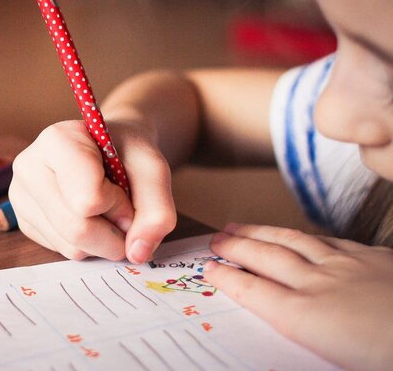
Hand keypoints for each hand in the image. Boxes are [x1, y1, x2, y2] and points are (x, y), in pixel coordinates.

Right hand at [9, 119, 175, 262]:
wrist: (112, 147)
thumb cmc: (128, 152)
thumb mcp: (153, 170)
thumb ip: (157, 209)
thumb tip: (137, 253)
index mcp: (57, 140)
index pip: (88, 199)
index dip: (119, 205)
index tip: (125, 188)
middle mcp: (29, 167)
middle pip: (77, 229)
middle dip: (114, 231)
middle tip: (125, 210)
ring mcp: (22, 196)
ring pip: (71, 246)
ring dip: (103, 240)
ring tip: (107, 208)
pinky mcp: (25, 221)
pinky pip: (62, 251)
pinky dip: (88, 244)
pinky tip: (90, 216)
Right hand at [203, 223, 392, 370]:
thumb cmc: (389, 354)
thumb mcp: (343, 363)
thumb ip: (310, 341)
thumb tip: (289, 329)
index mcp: (311, 318)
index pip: (256, 293)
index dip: (229, 279)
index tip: (209, 269)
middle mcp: (321, 285)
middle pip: (267, 258)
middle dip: (237, 247)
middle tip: (216, 238)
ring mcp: (348, 266)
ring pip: (293, 241)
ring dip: (261, 232)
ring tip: (240, 226)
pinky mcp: (372, 257)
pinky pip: (327, 240)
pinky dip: (303, 236)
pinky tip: (298, 234)